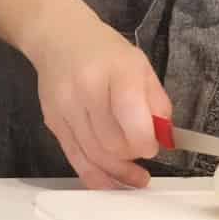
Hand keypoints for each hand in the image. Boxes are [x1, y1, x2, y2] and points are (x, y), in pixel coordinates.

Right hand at [28, 11, 172, 189]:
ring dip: (117, 171)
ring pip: (94, 156)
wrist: (59, 37)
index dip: (145, 140)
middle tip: (142, 151)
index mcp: (117, 70)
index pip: (131, 116)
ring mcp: (66, 107)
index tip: (152, 145)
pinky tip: (112, 182)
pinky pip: (75, 160)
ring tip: (134, 175)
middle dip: (132, 154)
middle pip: (111, 142)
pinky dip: (96, 177)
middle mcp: (87, 88)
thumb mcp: (140, 65)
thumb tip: (165, 138)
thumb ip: (156, 102)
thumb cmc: (106, 51)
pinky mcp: (53, 122)